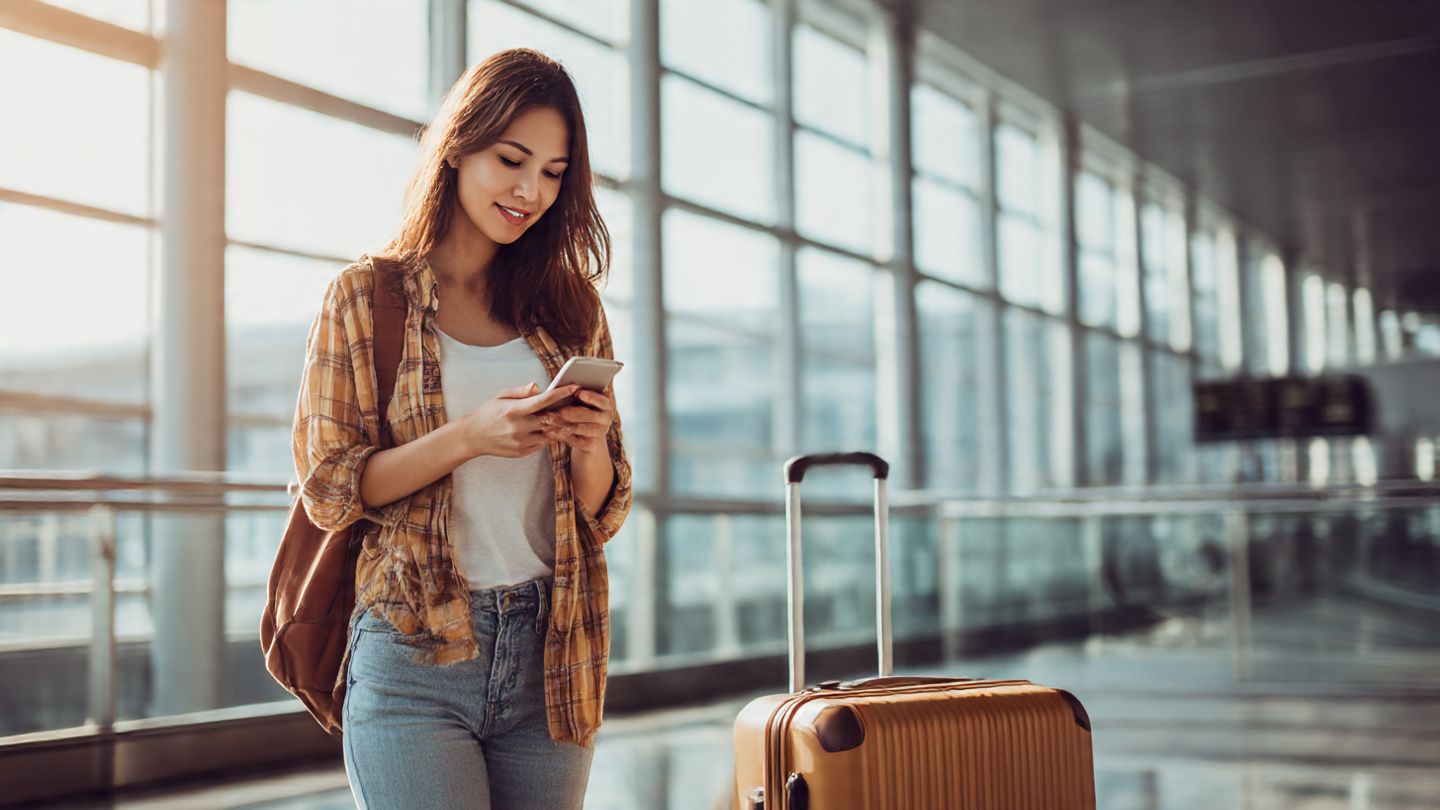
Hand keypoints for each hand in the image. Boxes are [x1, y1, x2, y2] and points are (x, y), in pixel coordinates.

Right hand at [456, 382, 579, 458]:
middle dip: (565, 411)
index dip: (561, 393)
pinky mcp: (522, 452)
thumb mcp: (501, 396)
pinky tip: (550, 429)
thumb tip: (538, 386)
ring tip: (567, 418)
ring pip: (550, 433)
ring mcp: (521, 441)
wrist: (472, 437)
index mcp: (514, 409)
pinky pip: (542, 444)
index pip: (543, 400)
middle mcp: (519, 427)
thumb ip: (521, 391)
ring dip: (559, 426)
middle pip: (551, 419)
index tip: (574, 387)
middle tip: (576, 404)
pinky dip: (548, 436)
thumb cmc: (488, 412)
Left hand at [538, 386, 614, 454]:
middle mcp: (605, 419)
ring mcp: (599, 433)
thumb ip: (578, 394)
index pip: (601, 401)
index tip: (578, 393)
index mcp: (605, 406)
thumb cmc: (582, 414)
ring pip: (580, 428)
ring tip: (549, 420)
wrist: (588, 439)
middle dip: (573, 412)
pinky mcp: (590, 445)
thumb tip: (567, 386)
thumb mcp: (583, 404)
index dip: (591, 397)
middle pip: (590, 415)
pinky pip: (574, 440)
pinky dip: (560, 435)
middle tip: (560, 410)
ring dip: (563, 424)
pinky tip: (549, 431)